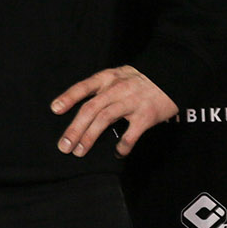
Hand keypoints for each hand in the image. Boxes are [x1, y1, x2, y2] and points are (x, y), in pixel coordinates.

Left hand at [52, 64, 176, 157]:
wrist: (171, 75)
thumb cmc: (139, 78)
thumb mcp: (117, 74)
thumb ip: (100, 87)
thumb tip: (78, 104)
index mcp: (107, 78)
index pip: (83, 87)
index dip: (68, 97)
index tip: (55, 109)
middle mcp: (116, 89)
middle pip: (90, 109)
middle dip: (75, 129)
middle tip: (64, 146)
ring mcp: (131, 103)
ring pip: (104, 120)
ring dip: (89, 137)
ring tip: (79, 151)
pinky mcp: (146, 116)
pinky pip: (131, 134)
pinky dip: (123, 145)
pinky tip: (117, 153)